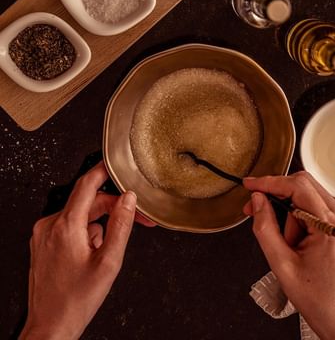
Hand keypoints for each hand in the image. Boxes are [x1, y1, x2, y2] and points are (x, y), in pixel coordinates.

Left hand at [20, 162, 154, 339]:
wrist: (50, 326)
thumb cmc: (77, 300)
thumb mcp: (109, 261)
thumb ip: (121, 225)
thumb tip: (128, 199)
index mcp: (66, 226)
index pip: (87, 184)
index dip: (103, 171)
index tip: (116, 165)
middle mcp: (50, 225)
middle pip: (88, 202)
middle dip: (114, 208)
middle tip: (137, 219)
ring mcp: (44, 234)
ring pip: (81, 215)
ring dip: (100, 224)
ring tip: (108, 249)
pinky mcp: (43, 243)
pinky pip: (71, 226)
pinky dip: (86, 232)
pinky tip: (92, 253)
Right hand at [243, 172, 334, 339]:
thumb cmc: (318, 299)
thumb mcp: (281, 264)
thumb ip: (265, 227)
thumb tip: (257, 200)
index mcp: (331, 227)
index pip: (298, 187)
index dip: (270, 182)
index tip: (250, 184)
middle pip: (305, 186)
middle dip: (277, 195)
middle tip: (255, 208)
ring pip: (309, 197)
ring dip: (289, 212)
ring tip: (286, 243)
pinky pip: (317, 209)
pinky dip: (300, 218)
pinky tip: (295, 240)